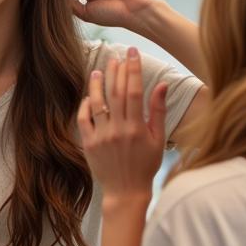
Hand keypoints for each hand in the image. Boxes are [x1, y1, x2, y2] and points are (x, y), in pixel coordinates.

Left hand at [78, 47, 166, 202]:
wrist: (126, 191)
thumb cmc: (145, 165)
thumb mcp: (158, 140)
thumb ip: (158, 111)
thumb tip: (162, 84)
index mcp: (137, 128)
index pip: (134, 91)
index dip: (133, 69)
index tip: (132, 53)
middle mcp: (118, 130)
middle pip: (115, 93)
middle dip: (117, 70)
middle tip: (117, 55)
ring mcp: (101, 137)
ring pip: (97, 103)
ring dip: (97, 84)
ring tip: (99, 70)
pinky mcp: (88, 143)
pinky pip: (83, 119)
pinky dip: (85, 105)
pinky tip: (89, 96)